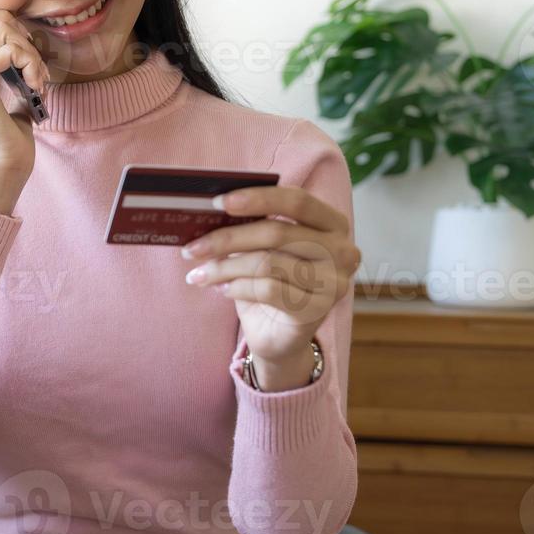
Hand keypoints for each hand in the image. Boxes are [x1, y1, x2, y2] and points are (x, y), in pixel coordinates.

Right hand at [0, 0, 49, 193]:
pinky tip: (36, 85)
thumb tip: (16, 53)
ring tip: (38, 80)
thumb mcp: (9, 100)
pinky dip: (30, 63)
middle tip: (31, 56)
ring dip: (30, 52)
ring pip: (0, 32)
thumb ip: (7, 75)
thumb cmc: (8, 145)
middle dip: (11, 26)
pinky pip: (8, 51)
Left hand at [179, 185, 361, 366]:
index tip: (218, 203)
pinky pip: (268, 290)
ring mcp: (334, 282)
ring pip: (267, 263)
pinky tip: (222, 289)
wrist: (279, 334)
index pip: (297, 201)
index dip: (257, 198)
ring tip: (200, 273)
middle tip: (191, 248)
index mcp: (332, 224)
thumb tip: (211, 210)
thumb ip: (251, 225)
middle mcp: (342, 251)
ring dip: (224, 268)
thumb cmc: (270, 281)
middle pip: (276, 233)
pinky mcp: (318, 310)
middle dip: (226, 239)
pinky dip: (237, 287)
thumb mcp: (262, 248)